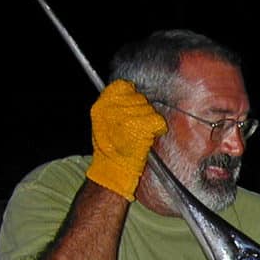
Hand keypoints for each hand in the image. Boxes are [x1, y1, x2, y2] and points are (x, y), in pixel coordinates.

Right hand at [86, 79, 166, 200]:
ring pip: (150, 109)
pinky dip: (158, 129)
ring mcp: (123, 118)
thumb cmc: (113, 152)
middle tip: (138, 129)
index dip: (133, 96)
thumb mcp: (107, 125)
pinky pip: (157, 120)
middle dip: (144, 111)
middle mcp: (109, 109)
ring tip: (142, 136)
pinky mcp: (137, 128)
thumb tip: (133, 90)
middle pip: (140, 97)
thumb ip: (117, 107)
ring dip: (151, 121)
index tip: (135, 108)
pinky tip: (150, 138)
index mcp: (101, 106)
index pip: (122, 86)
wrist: (112, 173)